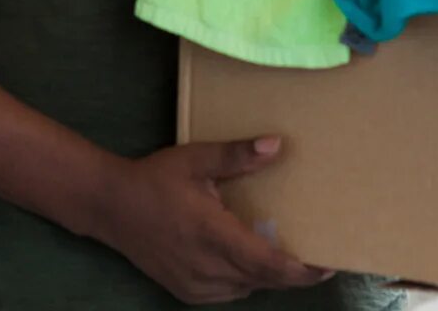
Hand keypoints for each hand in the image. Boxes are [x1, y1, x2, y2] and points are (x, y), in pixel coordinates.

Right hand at [89, 137, 331, 304]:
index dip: (301, 271)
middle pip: (264, 281)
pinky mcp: (185, 292)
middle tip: (315, 260)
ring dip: (267, 277)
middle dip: (292, 275)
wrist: (109, 206)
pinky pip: (228, 293)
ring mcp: (195, 284)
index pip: (268, 264)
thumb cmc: (155, 179)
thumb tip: (277, 144)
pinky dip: (244, 281)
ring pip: (247, 289)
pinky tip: (243, 262)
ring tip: (283, 258)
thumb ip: (236, 156)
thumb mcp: (195, 161)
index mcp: (213, 234)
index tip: (328, 265)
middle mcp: (207, 266)